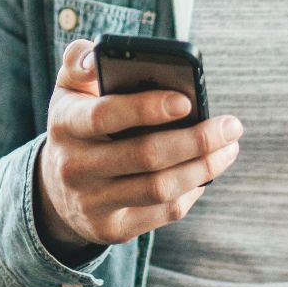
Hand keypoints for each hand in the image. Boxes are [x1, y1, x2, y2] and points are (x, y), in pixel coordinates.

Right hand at [33, 37, 243, 258]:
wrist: (55, 188)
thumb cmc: (78, 124)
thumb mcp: (69, 89)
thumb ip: (81, 62)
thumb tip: (98, 57)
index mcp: (65, 124)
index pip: (105, 115)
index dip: (146, 108)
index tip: (187, 100)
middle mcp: (74, 167)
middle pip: (145, 156)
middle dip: (196, 140)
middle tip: (231, 126)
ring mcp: (92, 203)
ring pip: (160, 188)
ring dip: (203, 167)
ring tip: (228, 148)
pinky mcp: (111, 229)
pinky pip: (162, 212)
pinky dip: (191, 192)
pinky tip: (205, 173)